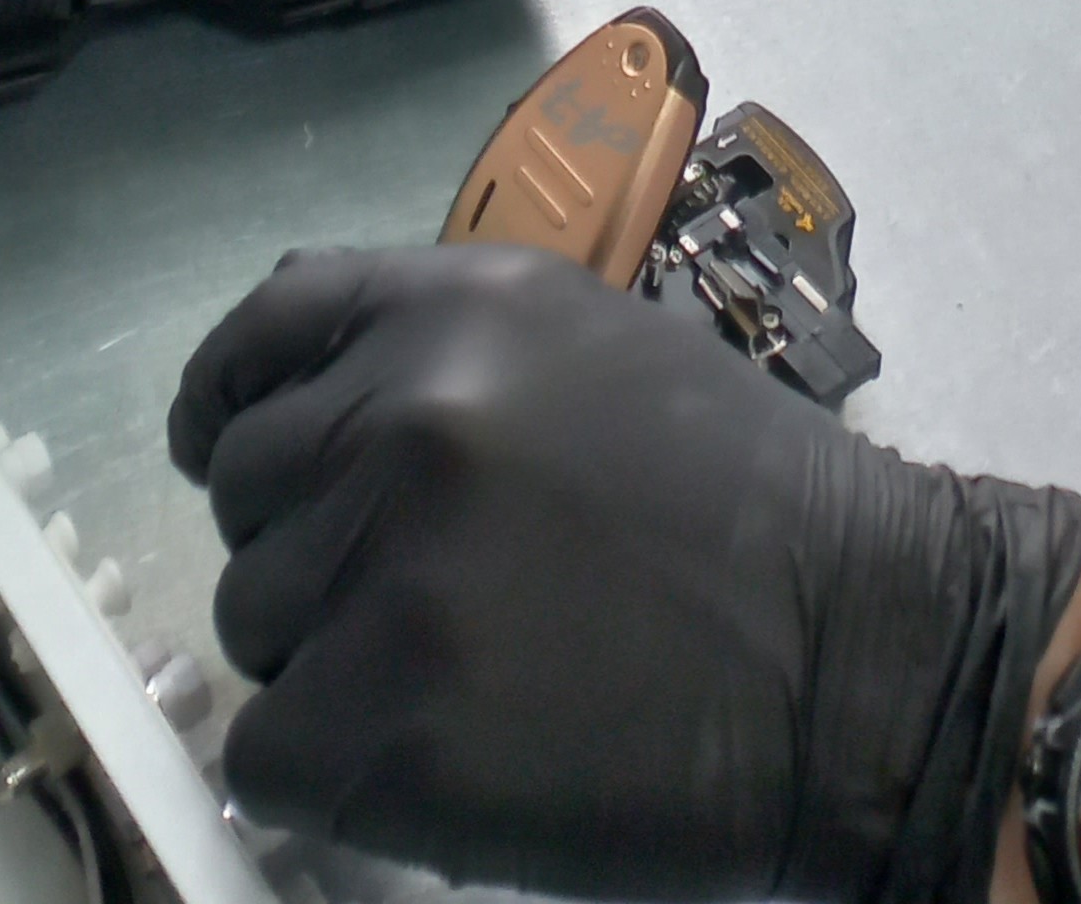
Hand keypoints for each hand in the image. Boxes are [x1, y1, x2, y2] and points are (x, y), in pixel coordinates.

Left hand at [170, 243, 1080, 900]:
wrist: (859, 655)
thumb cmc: (750, 510)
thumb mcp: (598, 352)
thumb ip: (452, 353)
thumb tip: (311, 404)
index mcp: (459, 310)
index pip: (267, 329)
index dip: (229, 399)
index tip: (222, 449)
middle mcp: (405, 415)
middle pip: (246, 492)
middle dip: (307, 545)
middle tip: (417, 595)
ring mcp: (386, 572)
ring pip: (251, 625)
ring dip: (325, 659)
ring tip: (460, 673)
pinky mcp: (385, 726)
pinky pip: (269, 755)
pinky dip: (329, 770)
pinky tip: (435, 754)